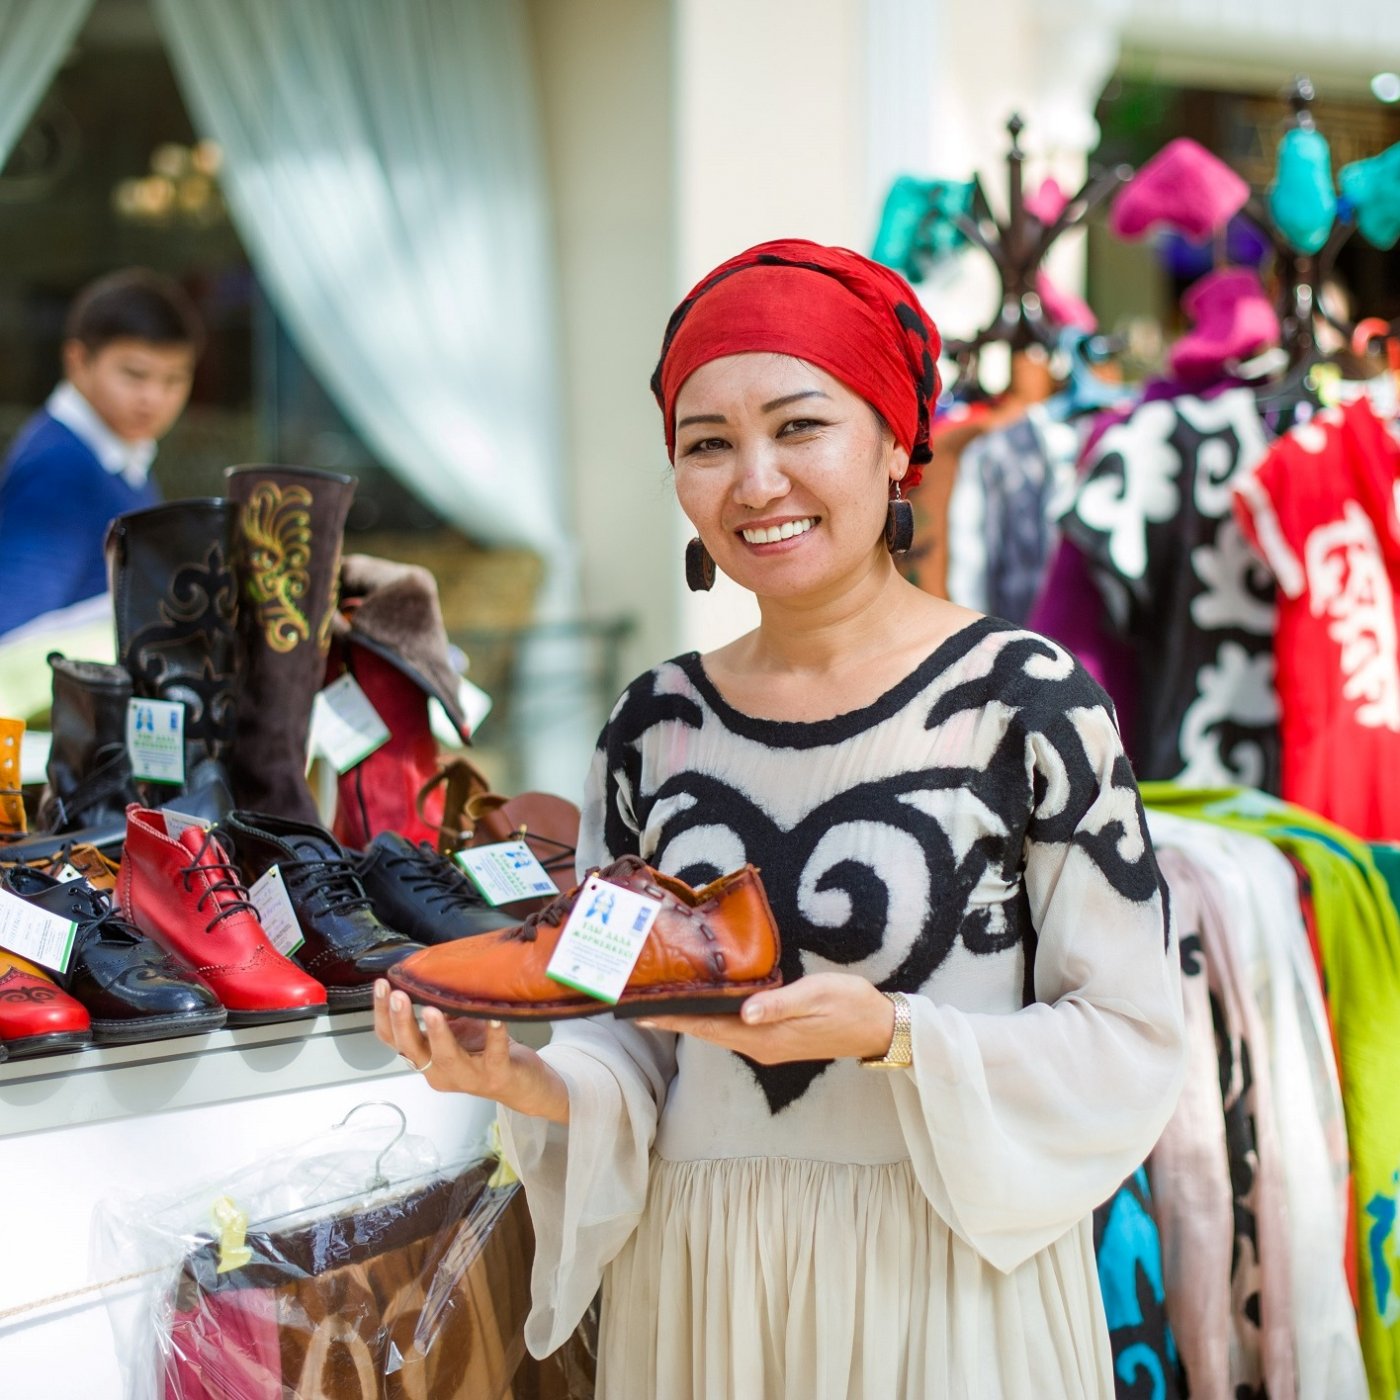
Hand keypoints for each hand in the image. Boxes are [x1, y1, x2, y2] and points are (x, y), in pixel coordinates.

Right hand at [372, 981, 570, 1123]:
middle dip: (402, 1021)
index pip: (392, 1039)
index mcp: (425, 1059)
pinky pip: (494, 1053)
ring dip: (438, 1033)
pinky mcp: (496, 1074)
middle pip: (411, 1049)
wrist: (518, 1083)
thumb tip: (427, 977)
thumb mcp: (454, 1031)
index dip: (382, 1014)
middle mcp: (439, 1071)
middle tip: (398, 996)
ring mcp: (467, 1076)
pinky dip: (494, 1034)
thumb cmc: (483, 1052)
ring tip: (432, 1010)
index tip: (381, 985)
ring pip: (446, 1057)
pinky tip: (494, 1017)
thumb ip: (438, 1012)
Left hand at [638, 973, 895, 1063]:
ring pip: (718, 1032)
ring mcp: (767, 1045)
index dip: (675, 1021)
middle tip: (638, 1007)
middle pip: (707, 1032)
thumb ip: (780, 1003)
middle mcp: (760, 1046)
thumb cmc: (849, 1004)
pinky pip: (733, 1030)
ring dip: (690, 1019)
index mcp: (765, 1036)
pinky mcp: (775, 1038)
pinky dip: (712, 1018)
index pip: (709, 1027)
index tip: (642, 1015)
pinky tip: (703, 1005)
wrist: (878, 1027)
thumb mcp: (816, 995)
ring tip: (661, 1004)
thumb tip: (745, 1012)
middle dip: (673, 1020)